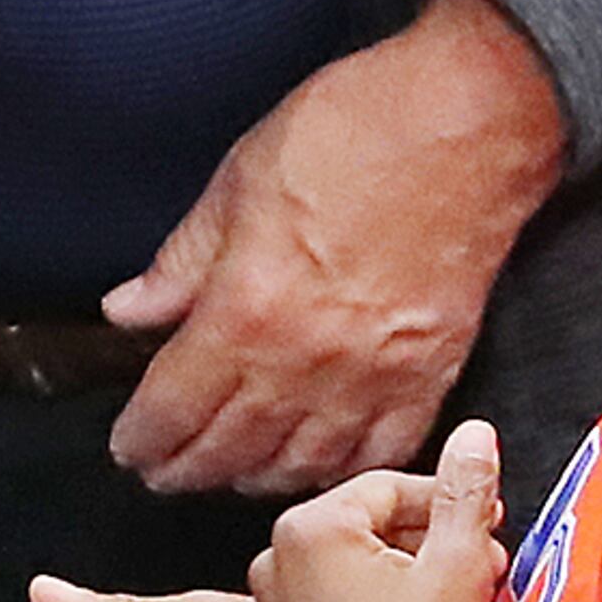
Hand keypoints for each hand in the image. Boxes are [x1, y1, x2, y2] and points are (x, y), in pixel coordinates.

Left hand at [103, 0, 562, 498]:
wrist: (470, 122)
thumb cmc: (360, 132)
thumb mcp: (240, 179)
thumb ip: (183, 260)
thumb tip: (132, 308)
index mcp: (247, 310)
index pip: (174, 409)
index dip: (143, 439)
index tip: (131, 446)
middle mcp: (306, 361)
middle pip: (229, 450)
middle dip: (187, 470)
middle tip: (165, 473)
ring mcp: (372, 376)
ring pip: (301, 467)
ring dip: (257, 479)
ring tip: (232, 472)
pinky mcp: (430, 375)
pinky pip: (379, 452)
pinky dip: (343, 468)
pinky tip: (319, 465)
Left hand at [244, 423, 508, 601]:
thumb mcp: (461, 563)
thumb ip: (466, 489)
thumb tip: (475, 434)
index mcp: (309, 528)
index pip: (391, 489)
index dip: (450, 502)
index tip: (491, 522)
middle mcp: (272, 564)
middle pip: (366, 529)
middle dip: (430, 543)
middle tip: (486, 566)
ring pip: (349, 575)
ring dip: (405, 581)